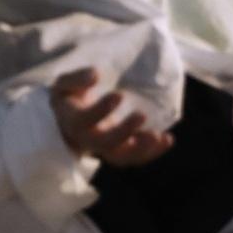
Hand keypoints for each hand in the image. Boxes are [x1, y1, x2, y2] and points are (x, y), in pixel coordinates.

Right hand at [49, 68, 173, 166]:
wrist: (67, 120)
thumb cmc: (68, 98)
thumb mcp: (65, 84)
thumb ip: (77, 78)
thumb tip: (95, 74)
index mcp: (72, 121)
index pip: (84, 121)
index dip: (101, 111)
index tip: (118, 95)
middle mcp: (87, 139)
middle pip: (104, 143)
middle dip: (124, 131)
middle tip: (141, 115)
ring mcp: (104, 148)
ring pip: (120, 157)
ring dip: (141, 149)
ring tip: (160, 136)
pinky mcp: (118, 151)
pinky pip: (134, 158)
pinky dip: (152, 152)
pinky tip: (167, 139)